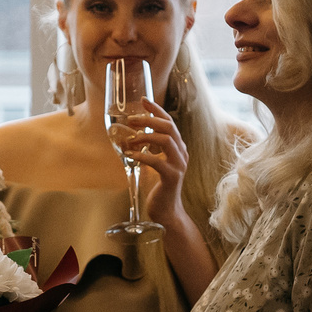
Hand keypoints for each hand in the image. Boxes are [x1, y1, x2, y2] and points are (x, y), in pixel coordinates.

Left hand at [117, 98, 191, 223]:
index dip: (157, 110)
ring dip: (145, 137)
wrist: (167, 211)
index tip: (143, 100)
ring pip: (166, 140)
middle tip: (132, 119)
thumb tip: (131, 134)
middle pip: (169, 127)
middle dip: (149, 119)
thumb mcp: (156, 163)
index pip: (169, 122)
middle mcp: (182, 153)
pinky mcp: (171, 177)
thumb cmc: (159, 187)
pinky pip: (156, 161)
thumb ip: (151, 149)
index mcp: (178, 148)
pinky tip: (129, 154)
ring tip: (130, 139)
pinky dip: (141, 156)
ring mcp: (179, 165)